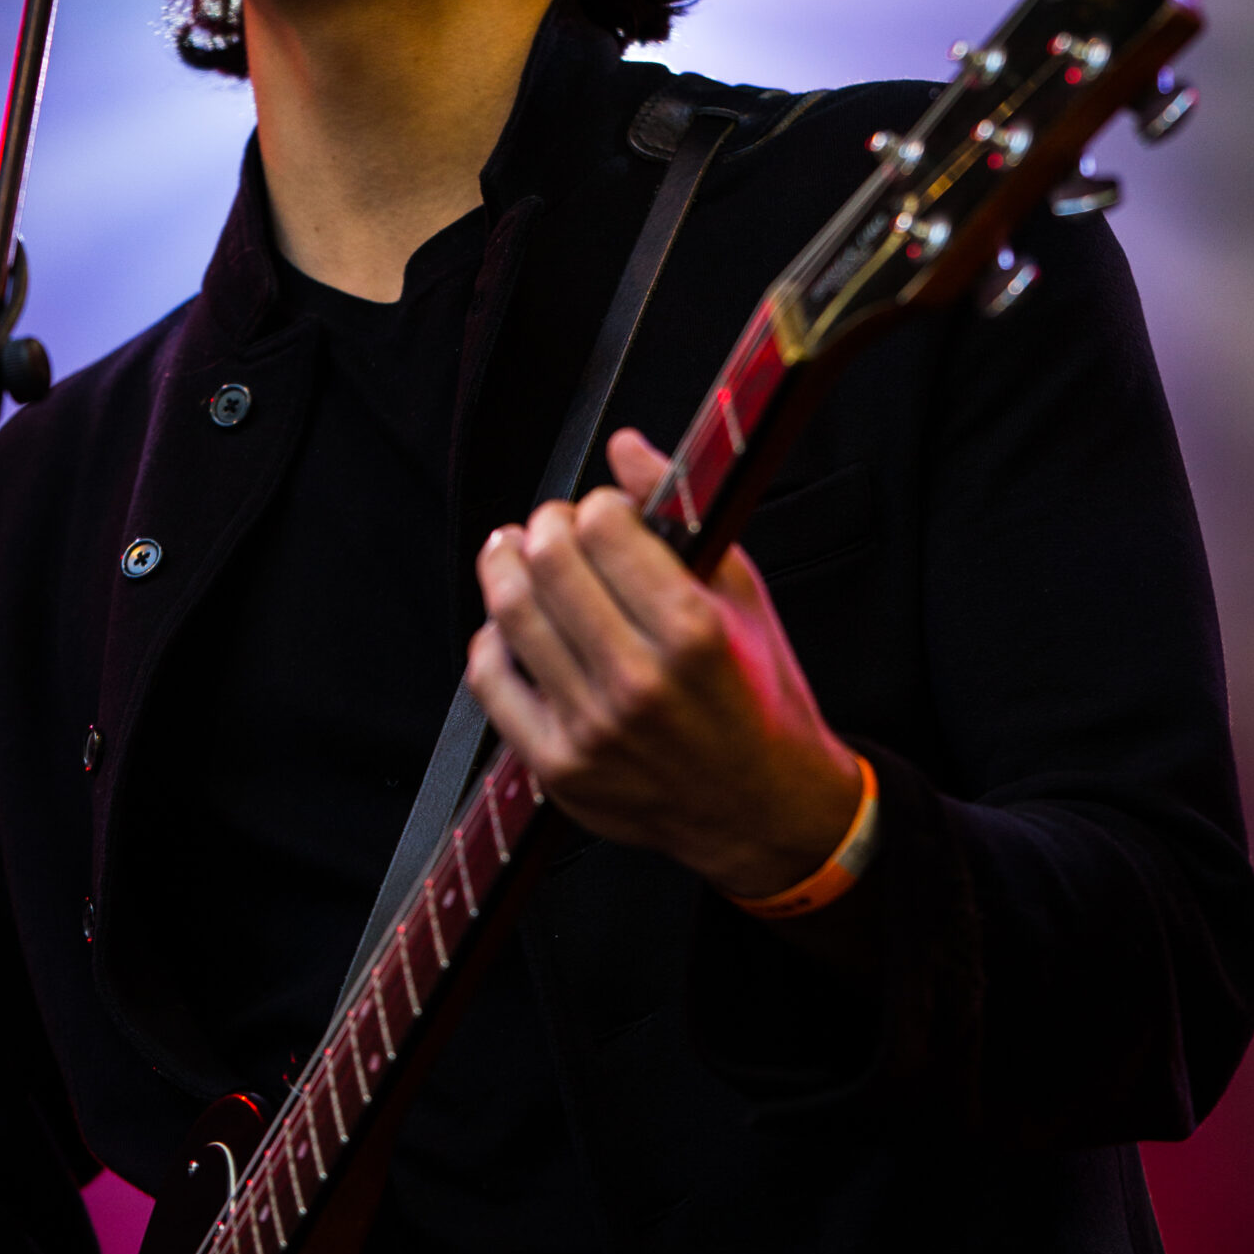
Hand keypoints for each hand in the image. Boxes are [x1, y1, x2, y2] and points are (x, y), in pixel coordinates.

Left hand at [466, 427, 868, 904]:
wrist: (761, 807)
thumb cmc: (758, 693)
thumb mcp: (743, 593)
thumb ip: (680, 516)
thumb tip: (624, 446)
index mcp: (691, 632)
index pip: (605, 528)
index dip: (599, 504)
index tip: (607, 510)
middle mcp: (637, 681)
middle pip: (547, 562)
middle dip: (546, 525)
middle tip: (556, 526)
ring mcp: (591, 729)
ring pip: (510, 614)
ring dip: (505, 566)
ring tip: (515, 554)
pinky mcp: (559, 767)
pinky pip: (492, 681)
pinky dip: (493, 638)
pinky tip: (512, 625)